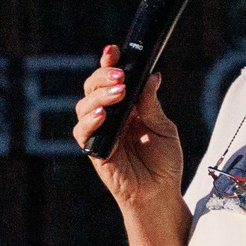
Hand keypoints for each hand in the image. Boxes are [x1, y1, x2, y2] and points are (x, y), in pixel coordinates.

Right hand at [75, 46, 183, 211]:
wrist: (160, 194)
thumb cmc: (163, 163)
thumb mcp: (163, 128)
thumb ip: (151, 104)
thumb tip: (152, 76)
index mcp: (125, 106)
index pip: (111, 79)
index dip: (109, 63)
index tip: (114, 50)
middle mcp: (109, 116)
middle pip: (94, 87)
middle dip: (104, 76)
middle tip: (122, 76)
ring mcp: (99, 132)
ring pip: (85, 105)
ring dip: (100, 95)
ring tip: (119, 93)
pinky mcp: (93, 150)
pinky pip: (82, 132)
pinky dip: (90, 120)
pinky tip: (102, 115)